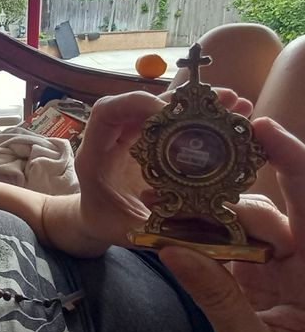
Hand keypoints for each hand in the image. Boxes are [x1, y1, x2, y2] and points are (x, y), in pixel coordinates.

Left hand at [75, 88, 252, 246]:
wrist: (94, 220)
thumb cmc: (105, 224)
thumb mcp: (128, 231)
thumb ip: (159, 228)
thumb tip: (206, 224)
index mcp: (95, 154)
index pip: (107, 111)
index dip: (135, 103)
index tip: (170, 113)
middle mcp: (112, 136)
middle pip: (142, 103)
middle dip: (183, 100)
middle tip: (226, 102)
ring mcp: (130, 134)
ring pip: (161, 108)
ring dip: (197, 106)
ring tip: (237, 106)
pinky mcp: (147, 139)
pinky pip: (171, 121)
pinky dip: (198, 118)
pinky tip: (230, 120)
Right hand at [160, 118, 304, 331]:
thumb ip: (218, 298)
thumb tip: (174, 252)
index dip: (291, 157)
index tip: (260, 127)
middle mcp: (302, 259)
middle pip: (261, 210)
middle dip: (216, 198)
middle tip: (171, 188)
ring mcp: (282, 270)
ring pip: (239, 228)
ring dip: (200, 223)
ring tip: (161, 222)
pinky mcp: (261, 280)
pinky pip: (229, 249)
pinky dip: (201, 243)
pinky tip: (174, 240)